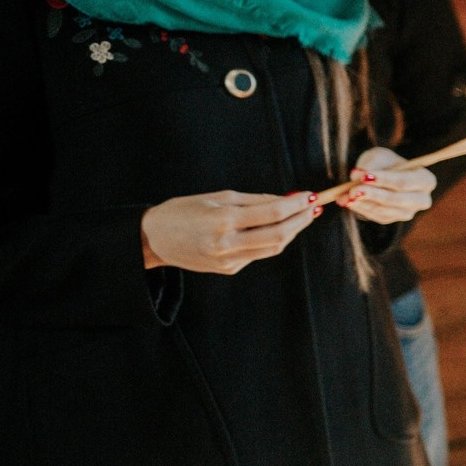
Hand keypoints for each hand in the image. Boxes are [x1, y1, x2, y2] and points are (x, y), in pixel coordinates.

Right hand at [140, 190, 319, 274]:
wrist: (152, 239)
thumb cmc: (183, 211)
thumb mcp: (217, 198)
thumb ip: (254, 200)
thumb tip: (286, 200)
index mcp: (223, 220)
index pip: (272, 213)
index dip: (296, 205)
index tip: (310, 196)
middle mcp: (227, 243)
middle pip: (278, 235)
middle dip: (300, 221)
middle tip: (313, 208)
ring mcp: (228, 260)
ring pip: (272, 248)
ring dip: (291, 232)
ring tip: (303, 217)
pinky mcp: (227, 269)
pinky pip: (258, 254)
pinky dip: (272, 241)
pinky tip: (278, 229)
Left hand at [336, 146, 436, 225]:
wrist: (384, 174)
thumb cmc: (385, 163)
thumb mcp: (380, 156)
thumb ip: (371, 165)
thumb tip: (357, 176)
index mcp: (426, 180)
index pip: (404, 182)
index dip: (384, 180)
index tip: (364, 176)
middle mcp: (421, 200)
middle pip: (397, 200)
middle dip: (373, 195)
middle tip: (353, 190)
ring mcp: (408, 212)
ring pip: (385, 211)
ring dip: (363, 203)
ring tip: (345, 196)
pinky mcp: (392, 219)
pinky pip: (376, 216)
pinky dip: (360, 208)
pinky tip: (346, 201)